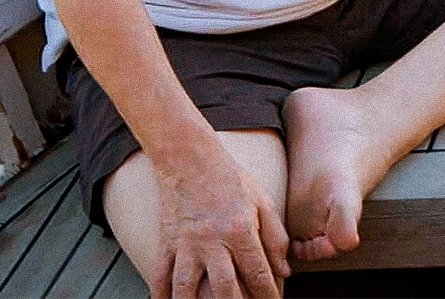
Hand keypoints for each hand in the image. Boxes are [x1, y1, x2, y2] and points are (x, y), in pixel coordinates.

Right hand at [147, 154, 290, 298]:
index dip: (267, 295)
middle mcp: (213, 240)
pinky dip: (161, 294)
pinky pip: (160, 274)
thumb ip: (276, 237)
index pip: (258, 273)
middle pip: (224, 288)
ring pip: (186, 287)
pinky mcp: (167, 242)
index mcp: (240, 230)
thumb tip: (284, 271)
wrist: (191, 159)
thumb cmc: (230, 180)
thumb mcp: (262, 202)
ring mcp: (187, 243)